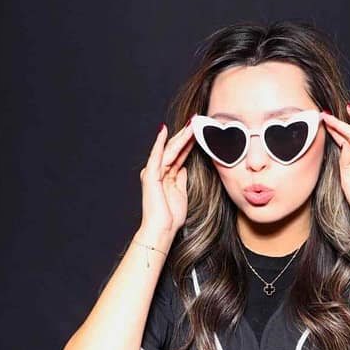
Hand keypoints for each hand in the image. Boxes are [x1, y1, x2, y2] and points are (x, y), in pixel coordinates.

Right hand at [138, 120, 194, 236]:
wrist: (162, 229)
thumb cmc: (171, 216)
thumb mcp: (181, 193)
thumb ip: (181, 178)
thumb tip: (184, 167)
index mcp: (166, 175)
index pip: (180, 154)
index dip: (190, 141)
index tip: (200, 130)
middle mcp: (158, 171)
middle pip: (175, 148)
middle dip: (187, 134)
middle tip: (197, 120)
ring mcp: (153, 172)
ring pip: (170, 149)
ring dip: (181, 136)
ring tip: (191, 124)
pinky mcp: (150, 175)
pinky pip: (156, 155)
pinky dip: (160, 143)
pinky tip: (164, 131)